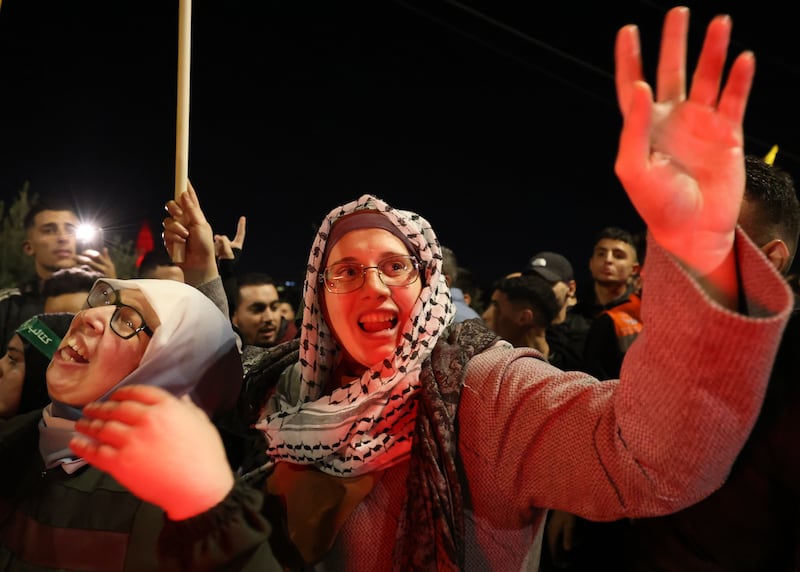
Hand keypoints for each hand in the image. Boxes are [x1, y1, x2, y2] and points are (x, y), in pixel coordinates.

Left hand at [70, 384, 234, 519]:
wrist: (199, 488)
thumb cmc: (205, 457)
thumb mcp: (202, 423)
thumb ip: (187, 409)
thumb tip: (180, 400)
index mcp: (167, 408)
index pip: (136, 392)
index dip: (121, 393)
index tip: (114, 396)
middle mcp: (146, 420)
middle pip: (116, 408)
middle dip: (100, 407)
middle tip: (91, 408)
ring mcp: (131, 441)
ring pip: (102, 428)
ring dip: (88, 424)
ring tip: (81, 423)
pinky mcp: (120, 463)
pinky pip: (95, 452)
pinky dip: (83, 446)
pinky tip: (76, 442)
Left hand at [75, 246, 116, 277]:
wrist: (112, 287)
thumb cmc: (111, 274)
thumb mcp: (111, 266)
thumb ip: (107, 257)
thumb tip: (104, 248)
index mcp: (107, 264)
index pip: (97, 255)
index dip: (89, 252)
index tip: (84, 252)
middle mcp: (103, 269)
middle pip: (89, 261)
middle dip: (80, 258)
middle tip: (74, 256)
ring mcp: (97, 275)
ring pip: (85, 268)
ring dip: (78, 265)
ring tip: (73, 262)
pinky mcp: (93, 280)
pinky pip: (84, 275)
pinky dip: (79, 272)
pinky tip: (75, 270)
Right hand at [163, 180, 218, 285]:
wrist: (198, 264)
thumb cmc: (204, 246)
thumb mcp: (201, 225)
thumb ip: (192, 210)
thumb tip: (184, 194)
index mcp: (194, 215)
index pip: (189, 198)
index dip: (186, 188)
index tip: (183, 177)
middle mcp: (184, 220)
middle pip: (172, 205)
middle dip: (174, 208)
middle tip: (179, 213)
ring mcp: (176, 229)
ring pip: (167, 219)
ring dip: (176, 228)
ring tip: (186, 236)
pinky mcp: (170, 239)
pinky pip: (166, 232)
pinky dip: (173, 237)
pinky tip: (181, 244)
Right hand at [214, 215, 245, 259]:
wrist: (224, 271)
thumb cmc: (228, 262)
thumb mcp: (227, 249)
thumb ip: (223, 240)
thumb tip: (218, 236)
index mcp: (237, 245)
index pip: (241, 233)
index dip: (241, 225)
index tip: (243, 217)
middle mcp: (232, 246)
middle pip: (224, 238)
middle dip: (220, 241)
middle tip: (217, 243)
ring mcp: (225, 249)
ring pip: (219, 242)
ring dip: (217, 246)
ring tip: (218, 253)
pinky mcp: (220, 252)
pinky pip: (215, 246)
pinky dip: (215, 249)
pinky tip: (215, 254)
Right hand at [545, 510, 578, 566]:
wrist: (565, 497)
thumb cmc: (567, 510)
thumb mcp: (569, 524)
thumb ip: (568, 536)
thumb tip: (567, 549)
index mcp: (552, 532)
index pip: (552, 549)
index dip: (556, 558)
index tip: (561, 565)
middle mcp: (550, 530)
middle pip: (552, 546)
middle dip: (558, 555)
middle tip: (564, 563)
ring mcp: (551, 527)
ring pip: (554, 542)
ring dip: (559, 548)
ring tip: (565, 555)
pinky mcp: (555, 524)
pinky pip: (556, 537)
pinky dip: (561, 542)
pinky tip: (568, 542)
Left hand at [614, 7, 754, 304]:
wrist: (693, 229)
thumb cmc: (657, 205)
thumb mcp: (633, 169)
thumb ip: (633, 128)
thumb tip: (640, 86)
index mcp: (644, 128)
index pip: (633, 86)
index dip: (629, 59)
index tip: (627, 31)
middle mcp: (672, 120)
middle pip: (672, 71)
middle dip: (675, 41)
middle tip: (678, 12)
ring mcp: (701, 124)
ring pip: (707, 78)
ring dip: (712, 52)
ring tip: (719, 23)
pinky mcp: (727, 134)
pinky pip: (735, 99)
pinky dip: (739, 80)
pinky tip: (742, 59)